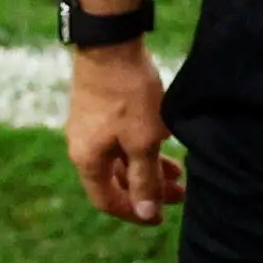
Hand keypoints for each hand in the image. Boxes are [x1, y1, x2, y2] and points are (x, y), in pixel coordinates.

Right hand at [65, 43, 182, 224]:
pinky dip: (141, 149)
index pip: (107, 201)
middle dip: (148, 191)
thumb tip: (146, 213)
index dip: (134, 214)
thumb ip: (145, 181)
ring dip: (149, 169)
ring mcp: (89, 127)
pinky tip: (164, 146)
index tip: (160, 217)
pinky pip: (119, 141)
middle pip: (116, 181)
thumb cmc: (128, 95)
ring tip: (180, 172)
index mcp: (87, 159)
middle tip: (181, 194)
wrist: (111, 44)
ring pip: (121, 160)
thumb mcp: (143, 143)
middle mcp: (82, 145)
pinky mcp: (98, 111)